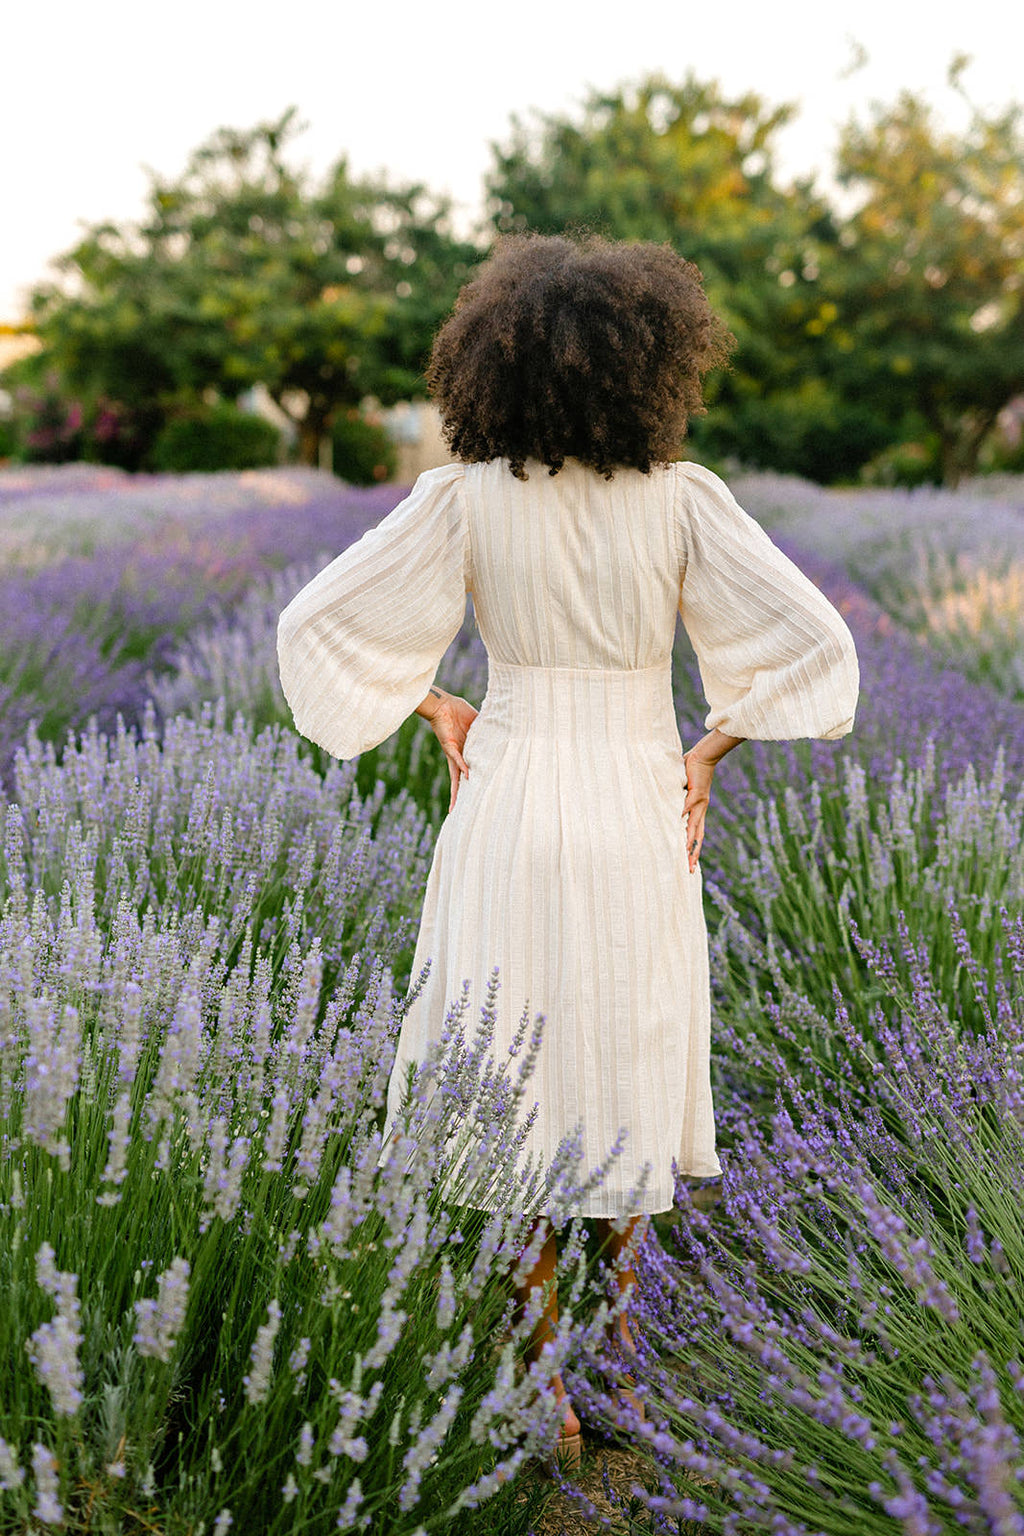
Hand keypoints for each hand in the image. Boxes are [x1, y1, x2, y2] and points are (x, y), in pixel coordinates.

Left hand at [422, 690, 478, 810]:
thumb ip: (487, 731)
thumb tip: (504, 731)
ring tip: (456, 805)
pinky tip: (467, 776)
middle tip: (458, 812)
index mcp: (465, 752)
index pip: (469, 772)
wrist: (443, 705)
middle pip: (459, 781)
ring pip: (455, 776)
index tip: (474, 797)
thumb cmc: (457, 712)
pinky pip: (457, 758)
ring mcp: (453, 753)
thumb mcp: (477, 724)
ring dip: (457, 790)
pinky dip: (463, 766)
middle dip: (459, 796)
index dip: (471, 784)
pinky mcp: (449, 746)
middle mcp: (458, 756)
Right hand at [681, 748, 714, 871]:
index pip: (696, 833)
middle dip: (693, 853)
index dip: (693, 848)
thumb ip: (677, 797)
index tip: (690, 864)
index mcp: (699, 810)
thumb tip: (666, 804)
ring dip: (688, 842)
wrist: (705, 755)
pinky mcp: (696, 793)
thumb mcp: (684, 788)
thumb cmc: (693, 769)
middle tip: (690, 870)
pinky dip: (681, 818)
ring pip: (694, 827)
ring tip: (684, 855)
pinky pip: (687, 808)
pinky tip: (675, 828)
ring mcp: (699, 803)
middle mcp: (701, 809)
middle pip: (697, 836)